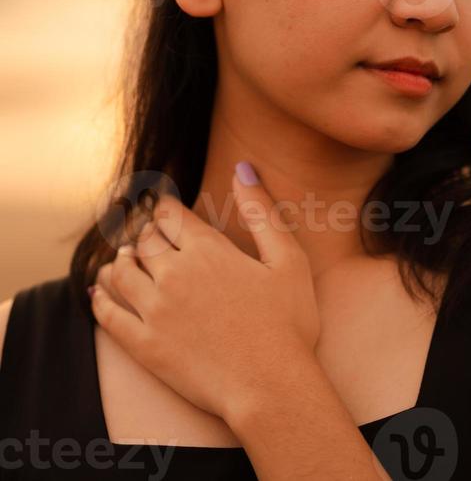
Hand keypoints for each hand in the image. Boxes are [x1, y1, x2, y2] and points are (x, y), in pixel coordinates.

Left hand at [89, 166, 320, 424]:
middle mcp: (174, 273)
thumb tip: (244, 168)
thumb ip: (262, 211)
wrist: (271, 387)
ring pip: (121, 273)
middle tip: (146, 236)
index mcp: (207, 249)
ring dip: (119, 261)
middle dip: (145, 234)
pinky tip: (98, 292)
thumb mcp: (288, 259)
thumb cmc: (288, 324)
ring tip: (122, 259)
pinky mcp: (145, 346)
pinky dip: (100, 297)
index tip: (162, 208)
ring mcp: (155, 310)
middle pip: (145, 241)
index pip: (170, 215)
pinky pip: (109, 315)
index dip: (164, 208)